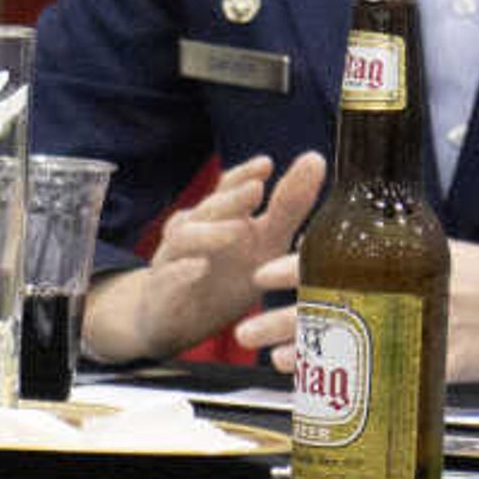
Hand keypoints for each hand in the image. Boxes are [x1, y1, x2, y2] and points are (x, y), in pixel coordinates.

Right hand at [78, 152, 326, 365]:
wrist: (175, 319)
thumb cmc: (225, 278)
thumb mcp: (264, 244)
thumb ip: (287, 207)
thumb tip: (315, 158)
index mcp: (218, 218)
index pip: (227, 189)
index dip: (244, 176)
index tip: (267, 164)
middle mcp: (192, 231)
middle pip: (208, 209)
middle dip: (232, 199)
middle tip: (257, 189)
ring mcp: (173, 259)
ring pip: (184, 238)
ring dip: (210, 232)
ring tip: (238, 230)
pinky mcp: (162, 292)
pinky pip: (167, 277)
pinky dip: (181, 271)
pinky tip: (199, 267)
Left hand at [231, 238, 478, 382]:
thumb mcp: (433, 251)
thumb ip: (389, 255)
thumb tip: (338, 259)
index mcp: (397, 256)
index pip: (331, 257)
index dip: (290, 267)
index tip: (260, 275)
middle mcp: (401, 290)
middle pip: (325, 306)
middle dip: (279, 321)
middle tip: (243, 331)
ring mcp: (416, 326)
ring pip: (346, 345)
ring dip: (305, 355)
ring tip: (272, 361)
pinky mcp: (435, 361)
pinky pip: (384, 377)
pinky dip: (352, 386)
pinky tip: (326, 392)